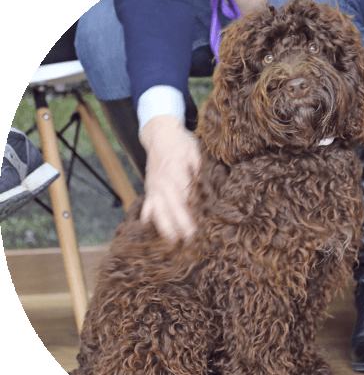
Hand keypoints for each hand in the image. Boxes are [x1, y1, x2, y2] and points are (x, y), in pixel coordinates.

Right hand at [139, 115, 200, 240]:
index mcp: (176, 172)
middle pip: (171, 207)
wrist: (160, 133)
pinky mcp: (150, 188)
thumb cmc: (181, 143)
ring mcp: (155, 186)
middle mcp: (163, 182)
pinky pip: (147, 204)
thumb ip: (198, 170)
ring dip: (164, 225)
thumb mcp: (195, 152)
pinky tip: (148, 227)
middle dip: (179, 224)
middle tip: (189, 239)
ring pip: (158, 209)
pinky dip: (148, 216)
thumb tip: (205, 188)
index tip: (197, 227)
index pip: (184, 197)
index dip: (190, 213)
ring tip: (172, 241)